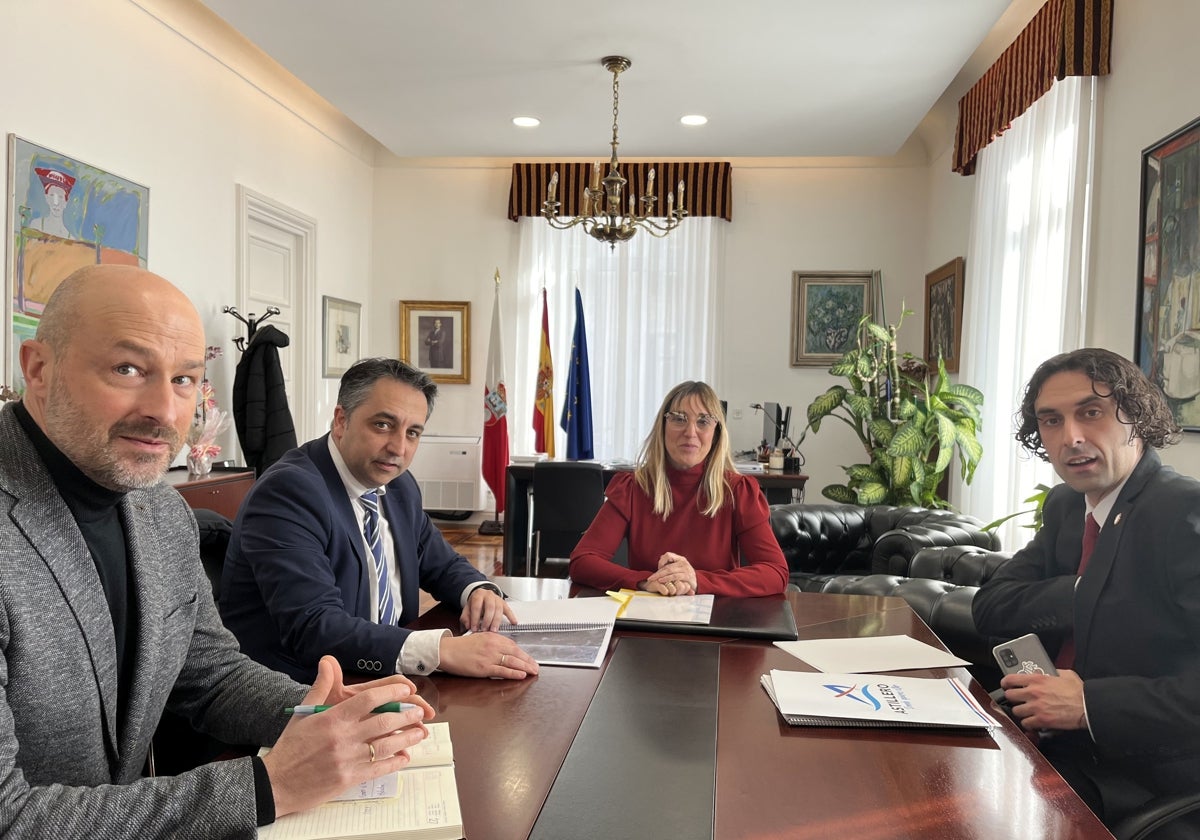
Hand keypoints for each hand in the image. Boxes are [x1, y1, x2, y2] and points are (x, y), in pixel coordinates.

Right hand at [264, 656, 432, 816]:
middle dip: (407, 715)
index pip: (370, 700)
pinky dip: (395, 762)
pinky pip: (379, 769)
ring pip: (387, 746)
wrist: (276, 783)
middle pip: (385, 722)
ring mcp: (348, 760)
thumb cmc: (290, 746)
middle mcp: (343, 737)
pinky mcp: (349, 779)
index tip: (406, 690)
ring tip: (420, 732)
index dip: (392, 693)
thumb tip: (327, 661)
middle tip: (421, 711)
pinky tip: (404, 757)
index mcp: (333, 718)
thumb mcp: (303, 713)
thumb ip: (321, 687)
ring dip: (408, 738)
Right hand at [439, 632, 539, 678]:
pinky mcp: (484, 667)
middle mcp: (493, 645)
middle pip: (516, 653)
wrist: (447, 650)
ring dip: (525, 667)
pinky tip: (521, 674)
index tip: (530, 658)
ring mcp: (489, 656)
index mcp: (492, 637)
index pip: (513, 645)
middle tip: (536, 667)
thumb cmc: (461, 646)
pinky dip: (513, 672)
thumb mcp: (479, 638)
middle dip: (528, 660)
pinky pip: (502, 670)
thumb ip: (492, 643)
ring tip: (533, 671)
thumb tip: (504, 650)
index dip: (523, 653)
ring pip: (512, 661)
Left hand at [461, 587, 514, 631]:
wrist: (481, 596)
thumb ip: (466, 617)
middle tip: (485, 630)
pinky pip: (508, 610)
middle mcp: (489, 595)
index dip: (475, 618)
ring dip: (496, 621)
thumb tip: (468, 626)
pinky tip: (513, 623)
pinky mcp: (504, 603)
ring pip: (499, 609)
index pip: (477, 606)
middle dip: (487, 620)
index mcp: (478, 595)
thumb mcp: (467, 609)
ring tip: (493, 630)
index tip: (474, 628)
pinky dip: (511, 617)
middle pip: (490, 607)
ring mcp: (497, 598)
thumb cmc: (475, 604)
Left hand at [644, 553, 696, 595]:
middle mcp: (683, 562)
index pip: (668, 555)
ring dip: (660, 575)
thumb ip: (670, 563)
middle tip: (650, 578)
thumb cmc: (685, 575)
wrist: (696, 583)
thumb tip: (661, 557)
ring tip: (654, 579)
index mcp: (680, 558)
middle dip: (658, 572)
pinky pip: (675, 576)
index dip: (662, 561)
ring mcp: (686, 569)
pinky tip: (661, 581)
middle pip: (667, 566)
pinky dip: (667, 578)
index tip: (658, 568)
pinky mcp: (687, 576)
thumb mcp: (678, 568)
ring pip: (670, 571)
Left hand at [1000, 669, 1085, 730]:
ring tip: (1026, 711)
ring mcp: (1036, 707)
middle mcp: (1033, 692)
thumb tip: (1047, 672)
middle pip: (1009, 696)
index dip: (1005, 683)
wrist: (1087, 707)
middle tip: (1017, 700)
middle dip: (1012, 698)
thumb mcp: (1065, 674)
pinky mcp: (1042, 720)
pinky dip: (1028, 724)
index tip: (1006, 686)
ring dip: (1020, 712)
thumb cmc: (1079, 692)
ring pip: (1016, 711)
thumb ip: (1052, 672)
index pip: (1010, 679)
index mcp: (1037, 679)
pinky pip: (1026, 724)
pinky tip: (1032, 722)